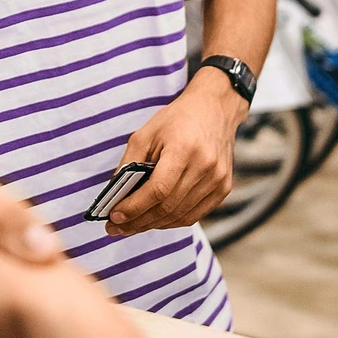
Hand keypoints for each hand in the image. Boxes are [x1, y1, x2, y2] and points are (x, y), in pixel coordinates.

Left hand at [106, 67, 248, 236]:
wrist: (214, 110)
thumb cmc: (177, 119)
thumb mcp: (146, 133)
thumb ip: (129, 163)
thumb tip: (114, 194)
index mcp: (185, 149)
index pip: (158, 190)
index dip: (134, 207)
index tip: (114, 216)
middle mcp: (205, 167)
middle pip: (168, 207)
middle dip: (138, 221)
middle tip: (116, 228)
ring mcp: (218, 180)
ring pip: (180, 216)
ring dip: (152, 225)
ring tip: (131, 226)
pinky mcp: (223, 188)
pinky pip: (194, 215)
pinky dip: (171, 221)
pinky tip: (154, 220)